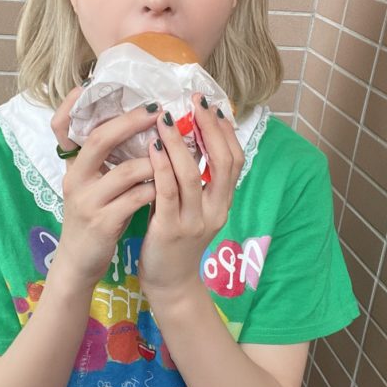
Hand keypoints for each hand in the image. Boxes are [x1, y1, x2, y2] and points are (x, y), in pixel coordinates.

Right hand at [50, 89, 160, 289]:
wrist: (78, 264)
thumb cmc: (93, 218)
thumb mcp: (91, 186)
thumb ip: (105, 162)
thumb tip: (136, 130)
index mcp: (73, 168)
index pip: (65, 128)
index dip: (71, 106)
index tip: (87, 85)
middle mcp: (75, 180)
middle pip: (99, 140)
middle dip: (131, 122)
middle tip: (157, 110)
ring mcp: (87, 202)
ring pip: (125, 171)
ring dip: (154, 160)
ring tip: (174, 153)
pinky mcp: (103, 223)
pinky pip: (136, 199)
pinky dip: (155, 189)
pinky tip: (169, 186)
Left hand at [137, 94, 244, 299]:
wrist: (170, 284)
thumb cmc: (177, 241)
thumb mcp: (194, 209)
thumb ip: (195, 181)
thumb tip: (189, 141)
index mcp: (223, 202)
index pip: (234, 160)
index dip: (226, 131)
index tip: (213, 106)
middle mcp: (215, 210)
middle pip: (222, 162)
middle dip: (209, 128)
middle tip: (195, 102)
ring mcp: (195, 221)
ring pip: (192, 175)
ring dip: (179, 143)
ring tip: (165, 119)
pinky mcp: (170, 230)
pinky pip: (167, 193)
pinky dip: (161, 167)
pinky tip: (152, 148)